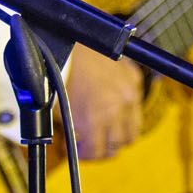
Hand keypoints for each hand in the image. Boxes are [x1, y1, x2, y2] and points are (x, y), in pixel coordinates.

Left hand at [64, 45, 143, 159]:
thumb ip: (70, 128)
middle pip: (118, 146)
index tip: (79, 149)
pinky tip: (111, 108)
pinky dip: (127, 113)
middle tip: (90, 142)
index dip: (87, 155)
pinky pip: (136, 107)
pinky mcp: (134, 79)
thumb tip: (75, 142)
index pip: (99, 152)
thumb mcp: (57, 105)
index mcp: (94, 118)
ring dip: (119, 135)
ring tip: (103, 129)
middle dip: (102, 147)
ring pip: (132, 132)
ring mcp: (130, 94)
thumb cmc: (57, 70)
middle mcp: (117, 109)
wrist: (68, 37)